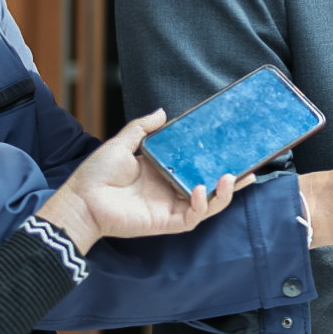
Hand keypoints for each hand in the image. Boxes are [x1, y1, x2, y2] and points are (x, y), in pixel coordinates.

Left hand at [38, 110, 243, 251]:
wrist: (82, 199)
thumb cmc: (97, 174)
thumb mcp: (122, 143)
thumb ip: (142, 128)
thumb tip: (163, 112)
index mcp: (165, 172)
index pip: (198, 167)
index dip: (218, 161)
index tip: (236, 151)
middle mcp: (172, 190)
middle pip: (211, 187)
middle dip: (232, 181)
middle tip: (250, 169)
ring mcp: (171, 207)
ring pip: (208, 204)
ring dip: (223, 194)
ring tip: (230, 177)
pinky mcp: (166, 221)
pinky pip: (192, 217)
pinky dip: (202, 205)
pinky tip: (202, 190)